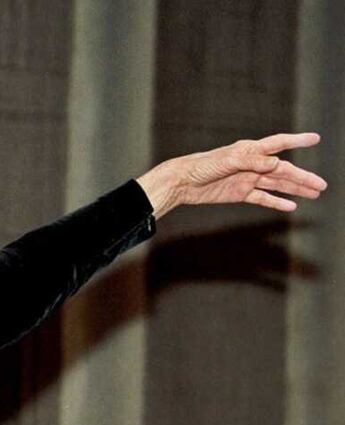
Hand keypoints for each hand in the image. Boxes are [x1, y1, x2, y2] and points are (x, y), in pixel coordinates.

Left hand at [136, 132, 326, 218]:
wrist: (181, 182)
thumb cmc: (202, 166)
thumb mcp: (227, 160)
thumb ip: (251, 161)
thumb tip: (276, 163)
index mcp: (250, 150)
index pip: (279, 143)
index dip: (297, 141)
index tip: (315, 138)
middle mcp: (252, 164)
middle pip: (283, 170)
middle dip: (303, 177)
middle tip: (322, 185)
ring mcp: (247, 179)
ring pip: (277, 185)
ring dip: (295, 189)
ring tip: (314, 193)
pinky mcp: (240, 193)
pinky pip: (263, 198)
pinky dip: (276, 202)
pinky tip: (290, 206)